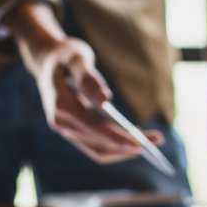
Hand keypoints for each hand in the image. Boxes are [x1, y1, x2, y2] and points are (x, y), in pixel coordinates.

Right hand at [3, 1, 160, 162]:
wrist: (48, 61)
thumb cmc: (65, 56)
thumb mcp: (76, 58)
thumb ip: (88, 78)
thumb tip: (105, 99)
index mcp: (60, 105)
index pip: (92, 128)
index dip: (116, 138)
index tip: (139, 144)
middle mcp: (61, 123)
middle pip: (98, 144)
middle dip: (128, 145)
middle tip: (158, 140)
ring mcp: (66, 130)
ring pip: (99, 150)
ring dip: (126, 149)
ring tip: (154, 140)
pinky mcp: (74, 132)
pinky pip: (97, 146)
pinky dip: (118, 146)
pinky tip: (138, 138)